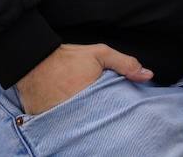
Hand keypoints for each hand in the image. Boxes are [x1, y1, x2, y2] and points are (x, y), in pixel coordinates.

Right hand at [15, 43, 151, 115]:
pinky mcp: (45, 122)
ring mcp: (59, 118)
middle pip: (95, 123)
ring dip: (84, 122)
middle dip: (101, 119)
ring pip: (77, 127)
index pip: (111, 114)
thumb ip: (125, 64)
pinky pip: (60, 128)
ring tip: (88, 116)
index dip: (116, 114)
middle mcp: (75, 111)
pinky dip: (66, 124)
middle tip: (102, 113)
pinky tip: (72, 117)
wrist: (33, 60)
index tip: (119, 111)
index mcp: (92, 97)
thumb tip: (148, 75)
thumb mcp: (100, 54)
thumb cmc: (69, 58)